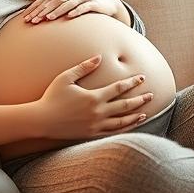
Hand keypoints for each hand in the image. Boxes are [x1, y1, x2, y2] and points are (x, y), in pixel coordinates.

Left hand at [22, 0, 123, 22]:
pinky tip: (69, 17)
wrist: (107, 2)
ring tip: (47, 19)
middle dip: (42, 10)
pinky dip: (76, 11)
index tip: (26, 16)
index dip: (36, 5)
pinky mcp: (93, 3)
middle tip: (32, 20)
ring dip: (57, 11)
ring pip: (68, 3)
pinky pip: (83, 7)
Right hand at [32, 54, 151, 138]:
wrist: (42, 120)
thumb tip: (99, 57)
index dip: (131, 82)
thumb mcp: (66, 78)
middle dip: (139, 99)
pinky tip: (130, 125)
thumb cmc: (52, 97)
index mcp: (93, 97)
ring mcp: (96, 125)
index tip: (141, 77)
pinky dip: (124, 129)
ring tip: (145, 111)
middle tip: (151, 95)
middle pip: (125, 105)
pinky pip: (112, 132)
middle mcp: (98, 112)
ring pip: (121, 121)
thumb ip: (84, 67)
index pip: (118, 88)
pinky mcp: (91, 134)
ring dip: (135, 116)